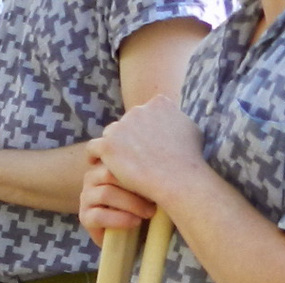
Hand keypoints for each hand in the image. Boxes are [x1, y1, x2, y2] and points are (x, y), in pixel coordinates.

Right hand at [78, 156, 154, 243]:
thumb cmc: (147, 199)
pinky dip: (119, 219)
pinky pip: (98, 216)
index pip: (116, 153)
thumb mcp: (153, 179)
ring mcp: (87, 196)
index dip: (137, 164)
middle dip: (136, 186)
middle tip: (158, 196)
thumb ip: (152, 165)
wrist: (135, 230)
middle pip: (110, 172)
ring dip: (131, 204)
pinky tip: (135, 222)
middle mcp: (93, 176)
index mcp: (108, 161)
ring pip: (105, 193)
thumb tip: (168, 153)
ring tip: (150, 212)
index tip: (157, 176)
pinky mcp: (85, 217)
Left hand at [88, 96, 204, 208]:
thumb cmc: (188, 158)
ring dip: (113, 147)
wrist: (177, 177)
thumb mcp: (191, 129)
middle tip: (129, 157)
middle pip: (126, 123)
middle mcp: (139, 110)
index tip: (144, 143)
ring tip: (115, 163)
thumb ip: (176, 119)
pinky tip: (98, 165)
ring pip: (110, 135)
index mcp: (159, 103)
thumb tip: (173, 118)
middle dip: (127, 138)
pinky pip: (93, 148)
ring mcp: (122, 126)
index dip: (143, 129)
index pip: (144, 113)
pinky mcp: (108, 144)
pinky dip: (94, 156)